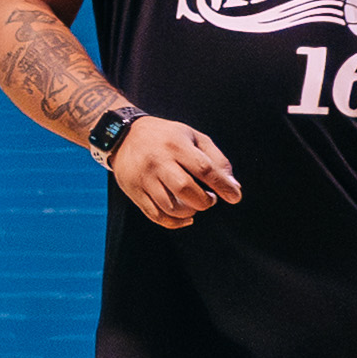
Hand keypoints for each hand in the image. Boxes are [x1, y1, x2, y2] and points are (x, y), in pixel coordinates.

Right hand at [103, 116, 243, 227]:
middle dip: (205, 201)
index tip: (234, 196)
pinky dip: (175, 222)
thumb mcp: (193, 137)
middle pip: (185, 190)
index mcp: (175, 145)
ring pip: (171, 207)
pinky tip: (185, 217)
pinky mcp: (134, 191)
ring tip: (194, 203)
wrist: (122, 135)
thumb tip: (233, 187)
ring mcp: (144, 178)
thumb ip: (216, 159)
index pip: (204, 169)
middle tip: (210, 198)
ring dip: (190, 212)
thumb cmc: (166, 137)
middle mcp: (158, 161)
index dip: (222, 186)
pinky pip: (156, 216)